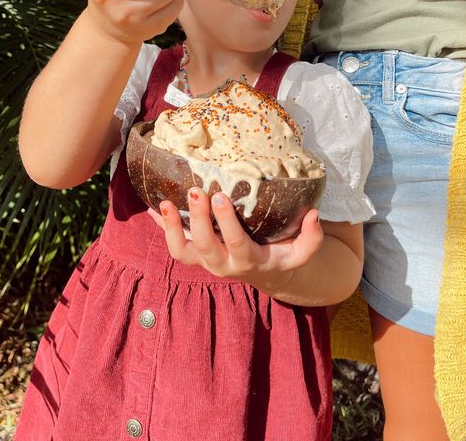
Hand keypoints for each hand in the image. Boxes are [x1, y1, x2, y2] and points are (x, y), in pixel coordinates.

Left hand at [147, 187, 323, 294]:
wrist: (262, 273)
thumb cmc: (280, 255)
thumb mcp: (299, 253)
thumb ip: (311, 239)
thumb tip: (315, 215)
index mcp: (247, 262)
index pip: (236, 244)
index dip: (227, 224)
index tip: (221, 197)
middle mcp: (221, 264)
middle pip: (205, 246)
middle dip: (198, 219)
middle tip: (195, 191)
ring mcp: (204, 260)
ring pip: (181, 251)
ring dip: (170, 228)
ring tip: (164, 203)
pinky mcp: (193, 253)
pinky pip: (173, 242)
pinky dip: (160, 225)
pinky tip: (150, 205)